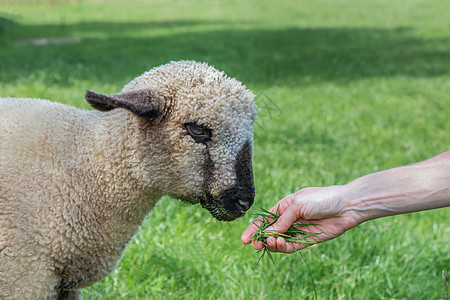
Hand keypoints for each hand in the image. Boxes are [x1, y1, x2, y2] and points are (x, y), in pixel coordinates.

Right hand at [241, 186, 360, 252]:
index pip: (265, 219)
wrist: (346, 206)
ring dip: (273, 243)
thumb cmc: (322, 199)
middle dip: (261, 239)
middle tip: (256, 245)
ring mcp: (298, 230)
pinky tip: (281, 244)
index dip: (254, 229)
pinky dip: (284, 248)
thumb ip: (283, 220)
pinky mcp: (308, 240)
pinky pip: (292, 247)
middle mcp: (290, 219)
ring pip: (280, 241)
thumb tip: (269, 234)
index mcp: (285, 206)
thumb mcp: (298, 205)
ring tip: (273, 242)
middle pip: (270, 232)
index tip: (244, 239)